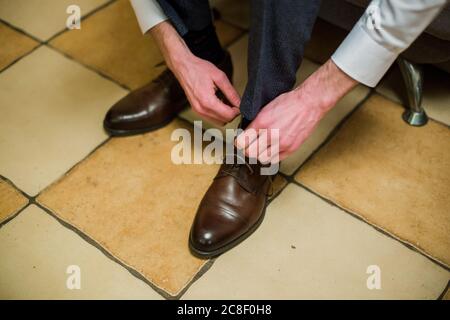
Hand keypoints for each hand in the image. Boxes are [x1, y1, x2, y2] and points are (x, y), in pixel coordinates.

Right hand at [151, 21, 239, 125]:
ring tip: (225, 100)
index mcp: (208, 102)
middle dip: (231, 113)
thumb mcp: (219, 77)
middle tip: (233, 101)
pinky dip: (218, 113)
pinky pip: (211, 118)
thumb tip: (239, 103)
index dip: (237, 111)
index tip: (239, 103)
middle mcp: (202, 110)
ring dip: (225, 114)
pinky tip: (218, 102)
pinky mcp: (196, 110)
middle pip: (224, 121)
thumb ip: (231, 92)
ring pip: (218, 122)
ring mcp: (198, 111)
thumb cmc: (199, 69)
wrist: (183, 67)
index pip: (228, 115)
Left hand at [236, 59, 357, 162]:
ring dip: (260, 154)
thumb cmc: (289, 102)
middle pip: (250, 153)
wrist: (309, 103)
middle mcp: (270, 134)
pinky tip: (273, 149)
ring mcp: (281, 143)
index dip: (239, 142)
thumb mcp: (266, 108)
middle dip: (248, 150)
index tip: (241, 141)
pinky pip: (275, 160)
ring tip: (263, 148)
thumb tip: (246, 133)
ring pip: (262, 159)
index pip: (241, 142)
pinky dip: (272, 156)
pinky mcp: (291, 148)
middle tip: (250, 145)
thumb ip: (256, 122)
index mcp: (262, 122)